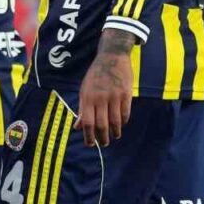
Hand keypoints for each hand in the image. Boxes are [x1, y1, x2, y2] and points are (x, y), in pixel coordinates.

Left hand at [75, 30, 134, 146]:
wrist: (112, 58)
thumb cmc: (95, 76)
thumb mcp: (84, 90)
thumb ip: (82, 109)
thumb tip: (78, 127)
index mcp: (87, 98)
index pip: (87, 122)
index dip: (88, 136)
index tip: (90, 144)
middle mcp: (100, 98)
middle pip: (102, 124)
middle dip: (102, 138)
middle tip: (103, 144)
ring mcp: (114, 97)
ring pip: (115, 121)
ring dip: (114, 132)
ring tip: (113, 136)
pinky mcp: (126, 95)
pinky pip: (125, 113)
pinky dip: (123, 122)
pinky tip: (120, 125)